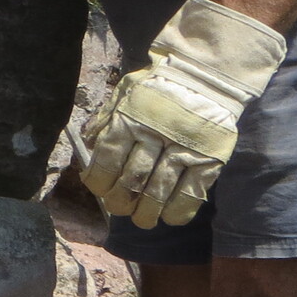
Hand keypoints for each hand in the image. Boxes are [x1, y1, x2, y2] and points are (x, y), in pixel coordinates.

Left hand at [81, 0, 286, 227]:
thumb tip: (88, 143)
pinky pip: (192, 191)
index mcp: (130, 118)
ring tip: (143, 220)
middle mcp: (155, 135)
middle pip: (132, 179)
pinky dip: (180, 209)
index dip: (100, 181)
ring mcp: (184, 148)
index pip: (109, 159)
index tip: (99, 190)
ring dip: (148, 211)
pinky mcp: (209, 158)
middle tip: (120, 209)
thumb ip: (106, 117)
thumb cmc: (159, 87)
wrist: (207, 76)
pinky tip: (170, 217)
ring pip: (160, 190)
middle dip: (121, 201)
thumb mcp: (126, 91)